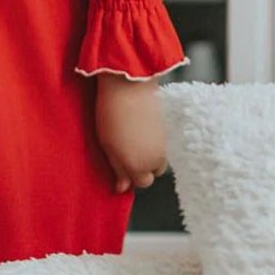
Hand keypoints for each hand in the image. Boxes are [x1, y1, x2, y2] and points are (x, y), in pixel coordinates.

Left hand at [94, 75, 168, 193]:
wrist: (128, 86)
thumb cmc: (112, 114)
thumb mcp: (108, 146)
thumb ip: (117, 169)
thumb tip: (121, 188)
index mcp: (139, 165)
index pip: (141, 184)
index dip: (131, 177)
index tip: (122, 168)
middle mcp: (155, 158)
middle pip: (152, 174)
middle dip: (141, 169)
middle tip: (126, 155)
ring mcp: (163, 144)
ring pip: (159, 161)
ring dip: (149, 158)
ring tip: (134, 142)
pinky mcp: (166, 130)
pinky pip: (162, 147)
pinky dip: (153, 145)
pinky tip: (140, 132)